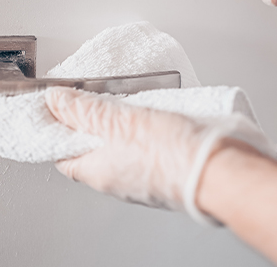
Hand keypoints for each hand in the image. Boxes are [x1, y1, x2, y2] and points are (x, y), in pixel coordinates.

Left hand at [46, 86, 276, 224]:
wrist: (220, 170)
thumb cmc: (174, 155)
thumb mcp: (121, 122)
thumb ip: (87, 111)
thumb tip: (56, 101)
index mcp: (99, 172)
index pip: (62, 154)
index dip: (56, 130)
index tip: (57, 107)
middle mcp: (118, 179)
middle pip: (91, 149)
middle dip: (89, 123)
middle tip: (94, 97)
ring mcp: (141, 177)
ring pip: (118, 148)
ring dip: (117, 125)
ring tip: (124, 102)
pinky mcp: (164, 170)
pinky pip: (142, 149)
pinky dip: (140, 131)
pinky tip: (150, 115)